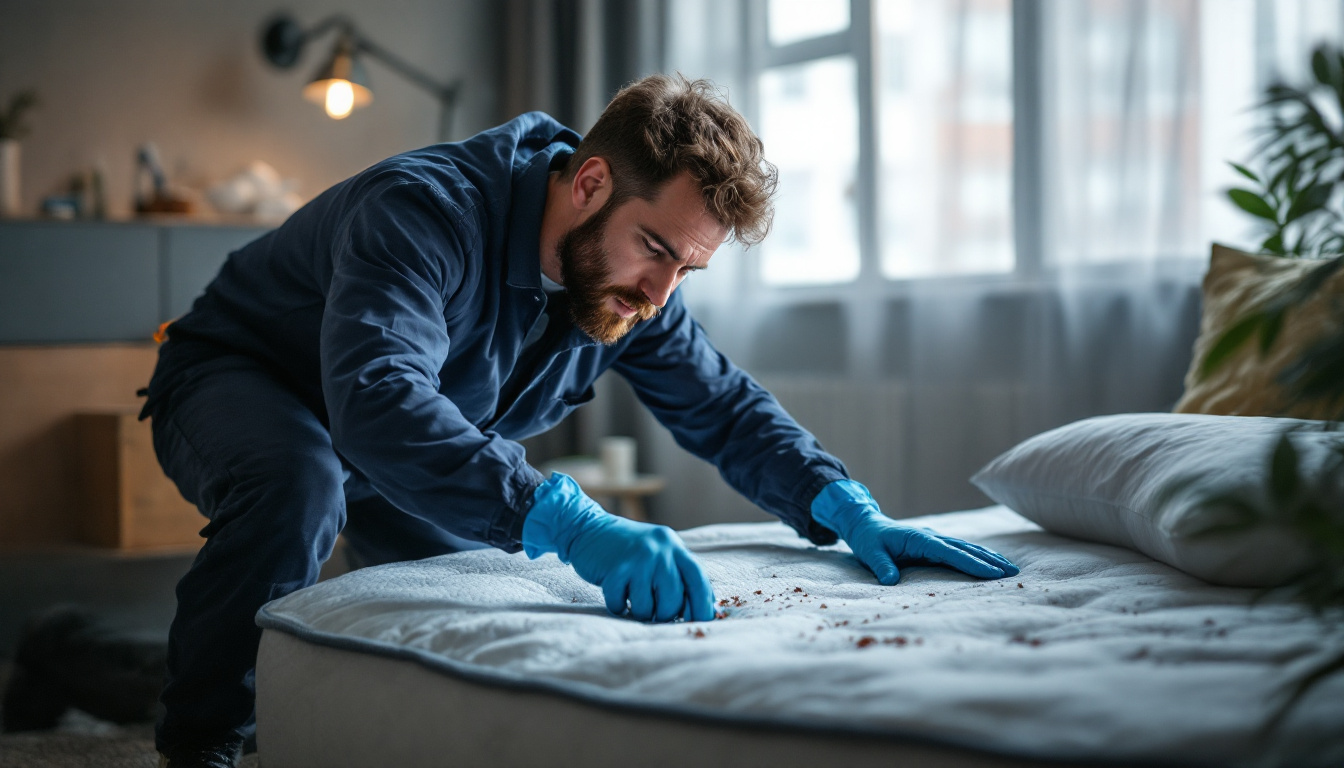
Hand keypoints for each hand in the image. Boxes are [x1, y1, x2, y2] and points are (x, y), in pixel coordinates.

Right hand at [523, 473, 715, 621]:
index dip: (701, 606)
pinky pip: (619, 605)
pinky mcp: (615, 569)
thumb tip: (702, 610)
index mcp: (675, 548)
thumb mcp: (659, 552)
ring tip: (631, 599)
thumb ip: (679, 574)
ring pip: (646, 608)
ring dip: (637, 611)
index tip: (697, 622)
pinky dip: (616, 606)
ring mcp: (638, 559)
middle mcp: (660, 551)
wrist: (589, 528)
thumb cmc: (629, 550)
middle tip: (651, 610)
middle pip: (672, 601)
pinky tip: (616, 594)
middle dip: (662, 614)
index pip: (698, 580)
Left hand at [811, 480, 1019, 584]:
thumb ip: (881, 567)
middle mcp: (931, 537)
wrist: (864, 524)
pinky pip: (960, 550)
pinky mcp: (934, 544)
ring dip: (988, 557)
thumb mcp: (870, 553)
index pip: (951, 553)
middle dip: (990, 560)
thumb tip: (890, 582)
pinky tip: (990, 562)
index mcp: (919, 539)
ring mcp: (934, 539)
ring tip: (1010, 568)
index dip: (972, 563)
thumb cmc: (867, 539)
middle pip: (966, 549)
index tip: (992, 573)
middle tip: (1013, 572)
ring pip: (966, 548)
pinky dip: (977, 555)